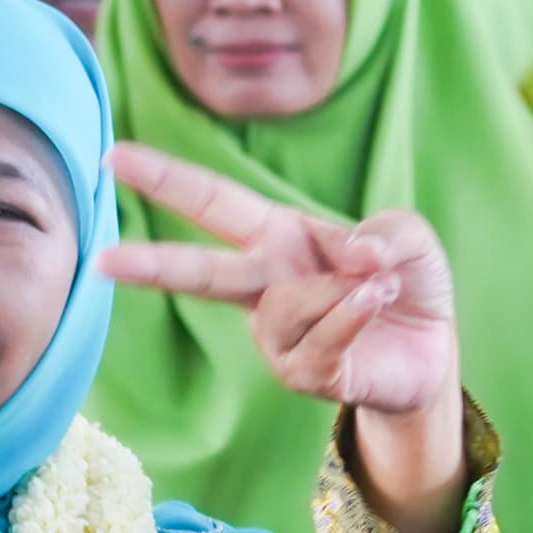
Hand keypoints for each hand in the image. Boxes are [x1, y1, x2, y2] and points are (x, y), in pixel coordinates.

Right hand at [100, 142, 466, 532]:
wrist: (432, 351)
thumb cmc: (402, 280)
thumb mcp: (405, 235)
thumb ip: (384, 230)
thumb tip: (356, 256)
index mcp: (277, 236)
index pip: (210, 201)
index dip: (163, 178)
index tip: (113, 157)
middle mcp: (265, 285)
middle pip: (198, 272)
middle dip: (150, 265)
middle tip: (101, 262)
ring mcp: (279, 336)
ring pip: (285, 306)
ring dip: (341, 290)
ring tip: (380, 285)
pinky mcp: (306, 374)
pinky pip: (320, 340)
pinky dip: (353, 316)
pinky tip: (375, 302)